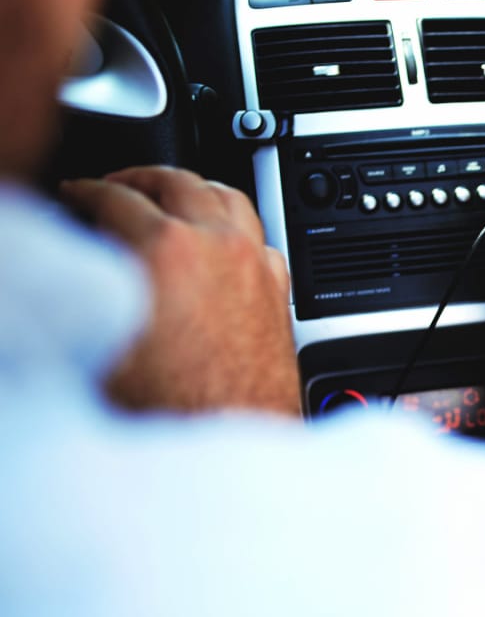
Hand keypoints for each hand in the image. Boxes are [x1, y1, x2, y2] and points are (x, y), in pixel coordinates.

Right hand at [61, 166, 300, 416]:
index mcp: (165, 247)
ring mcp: (254, 264)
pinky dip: (236, 226)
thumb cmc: (167, 406)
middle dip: (140, 178)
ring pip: (230, 198)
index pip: (112, 195)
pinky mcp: (278, 290)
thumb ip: (87, 283)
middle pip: (178, 180)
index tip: (74, 194)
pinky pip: (260, 236)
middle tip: (118, 185)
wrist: (228, 438)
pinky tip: (222, 240)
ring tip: (173, 197)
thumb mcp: (98, 335)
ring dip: (195, 189)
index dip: (82, 191)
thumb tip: (78, 263)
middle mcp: (218, 245)